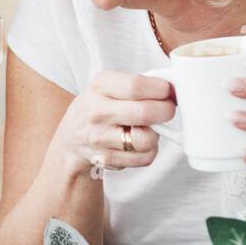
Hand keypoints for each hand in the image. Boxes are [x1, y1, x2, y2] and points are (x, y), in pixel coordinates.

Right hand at [52, 71, 175, 173]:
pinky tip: (139, 143)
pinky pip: (144, 158)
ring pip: (147, 139)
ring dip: (156, 134)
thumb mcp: (108, 85)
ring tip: (148, 128)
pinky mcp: (107, 159)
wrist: (72, 138)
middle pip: (144, 113)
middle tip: (167, 110)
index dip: (161, 89)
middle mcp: (97, 111)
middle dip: (166, 111)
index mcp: (100, 85)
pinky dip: (149, 151)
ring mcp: (100, 137)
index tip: (168, 91)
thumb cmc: (99, 106)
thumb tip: (173, 90)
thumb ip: (137, 84)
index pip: (136, 85)